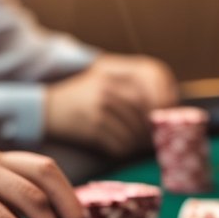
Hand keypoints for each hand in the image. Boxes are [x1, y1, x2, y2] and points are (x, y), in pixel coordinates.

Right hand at [45, 54, 176, 155]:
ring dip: (138, 142)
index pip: (156, 78)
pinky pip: (120, 144)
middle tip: (153, 138)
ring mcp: (100, 104)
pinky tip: (120, 147)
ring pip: (136, 130)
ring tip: (136, 143)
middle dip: (153, 128)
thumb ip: (135, 83)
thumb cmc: (85, 96)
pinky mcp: (92, 125)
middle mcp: (109, 83)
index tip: (167, 114)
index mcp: (115, 68)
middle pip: (148, 110)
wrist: (46, 106)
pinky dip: (124, 149)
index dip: (167, 99)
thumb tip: (171, 108)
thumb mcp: (106, 76)